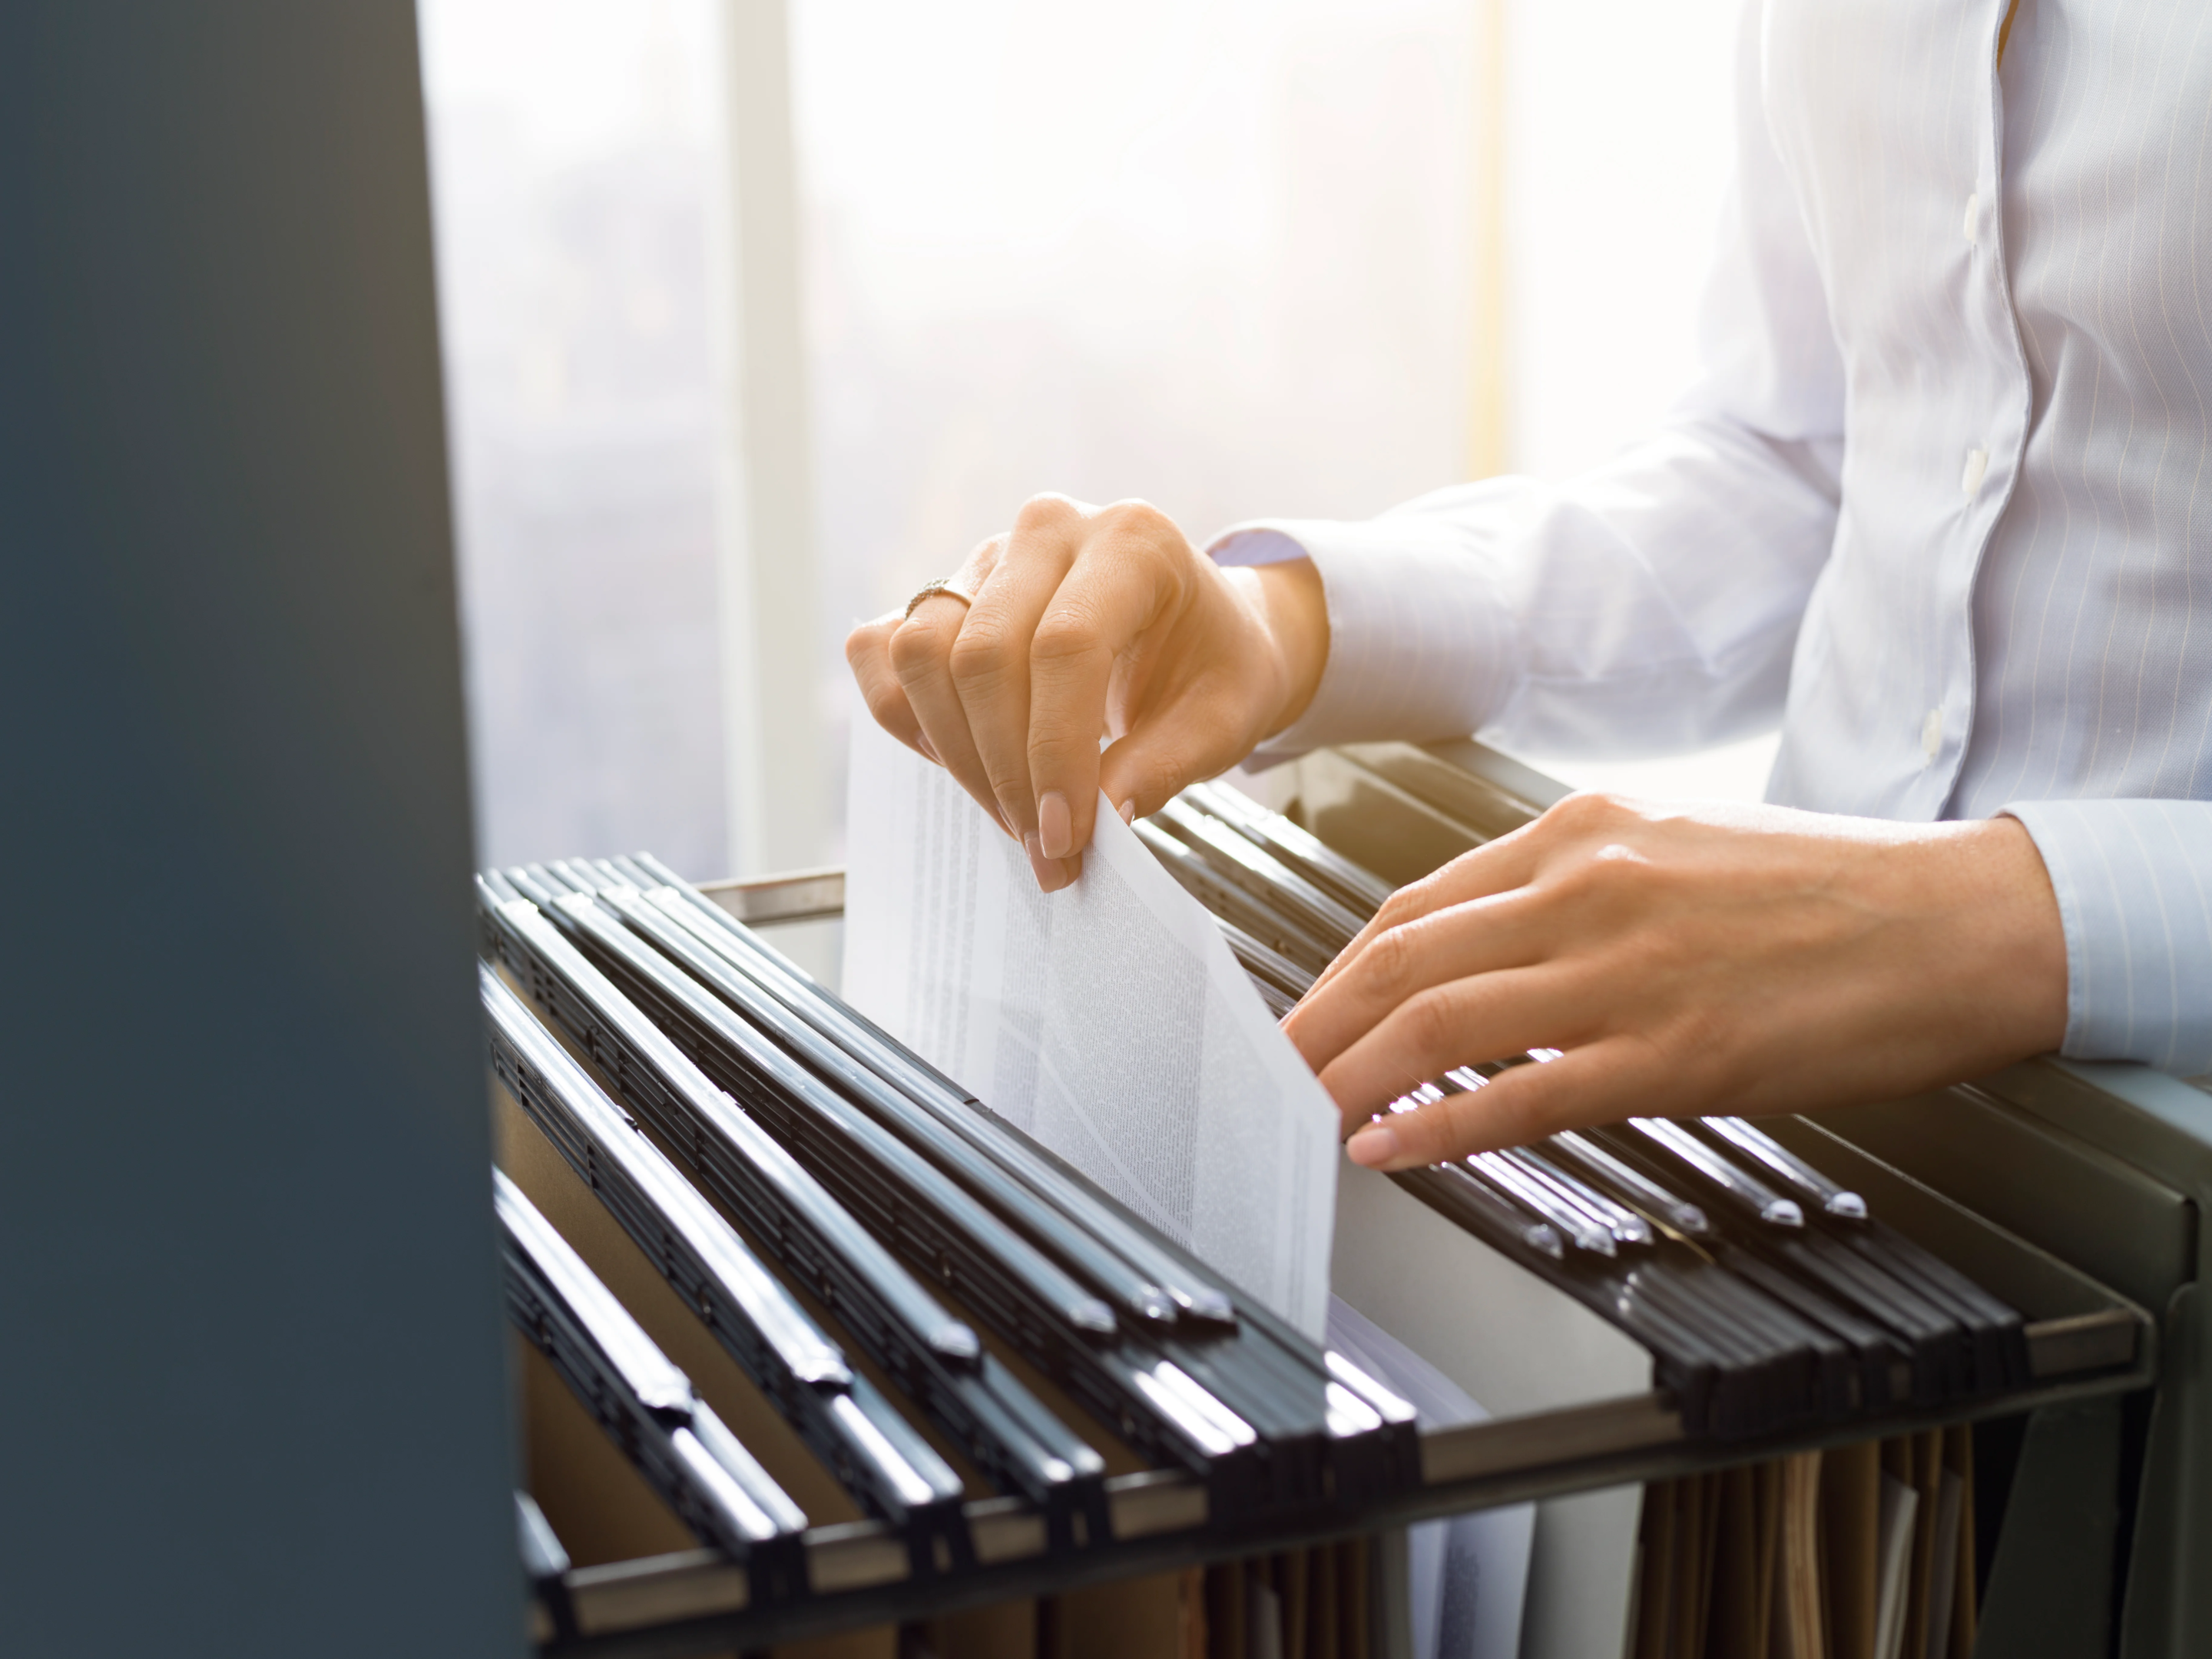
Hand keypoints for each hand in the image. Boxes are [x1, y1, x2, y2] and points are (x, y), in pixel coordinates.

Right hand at [845, 495, 1327, 890]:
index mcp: (1132, 542)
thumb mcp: (1224, 720)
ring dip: (956, 754)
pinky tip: (962, 763)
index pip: (1067, 645)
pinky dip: (907, 717)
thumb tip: (1096, 820)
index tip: (1065, 836)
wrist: (1201, 631)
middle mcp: (1049, 531)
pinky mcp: (943, 592)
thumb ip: (1163, 766)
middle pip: (984, 653)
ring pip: (922, 652)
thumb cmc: (1214, 668)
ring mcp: (986, 556)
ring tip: (1011, 814)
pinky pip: (882, 651)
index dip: (1054, 752)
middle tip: (1042, 845)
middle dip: (1005, 771)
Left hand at [1280, 793, 2069, 1166]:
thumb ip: (1577, 887)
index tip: (1308, 1010)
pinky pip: (1524, 1095)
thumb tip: (1491, 947)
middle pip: (1400, 959)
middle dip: (1313, 1023)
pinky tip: (1390, 1149)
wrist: (1961, 921)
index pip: (1417, 904)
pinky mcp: (1675, 1053)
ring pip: (1438, 1022)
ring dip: (1350, 1076)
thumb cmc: (1832, 889)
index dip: (1342, 968)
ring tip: (1299, 1115)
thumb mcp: (1680, 847)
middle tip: (1263, 1071)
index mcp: (1583, 833)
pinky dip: (1439, 1127)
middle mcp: (1586, 887)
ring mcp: (1626, 970)